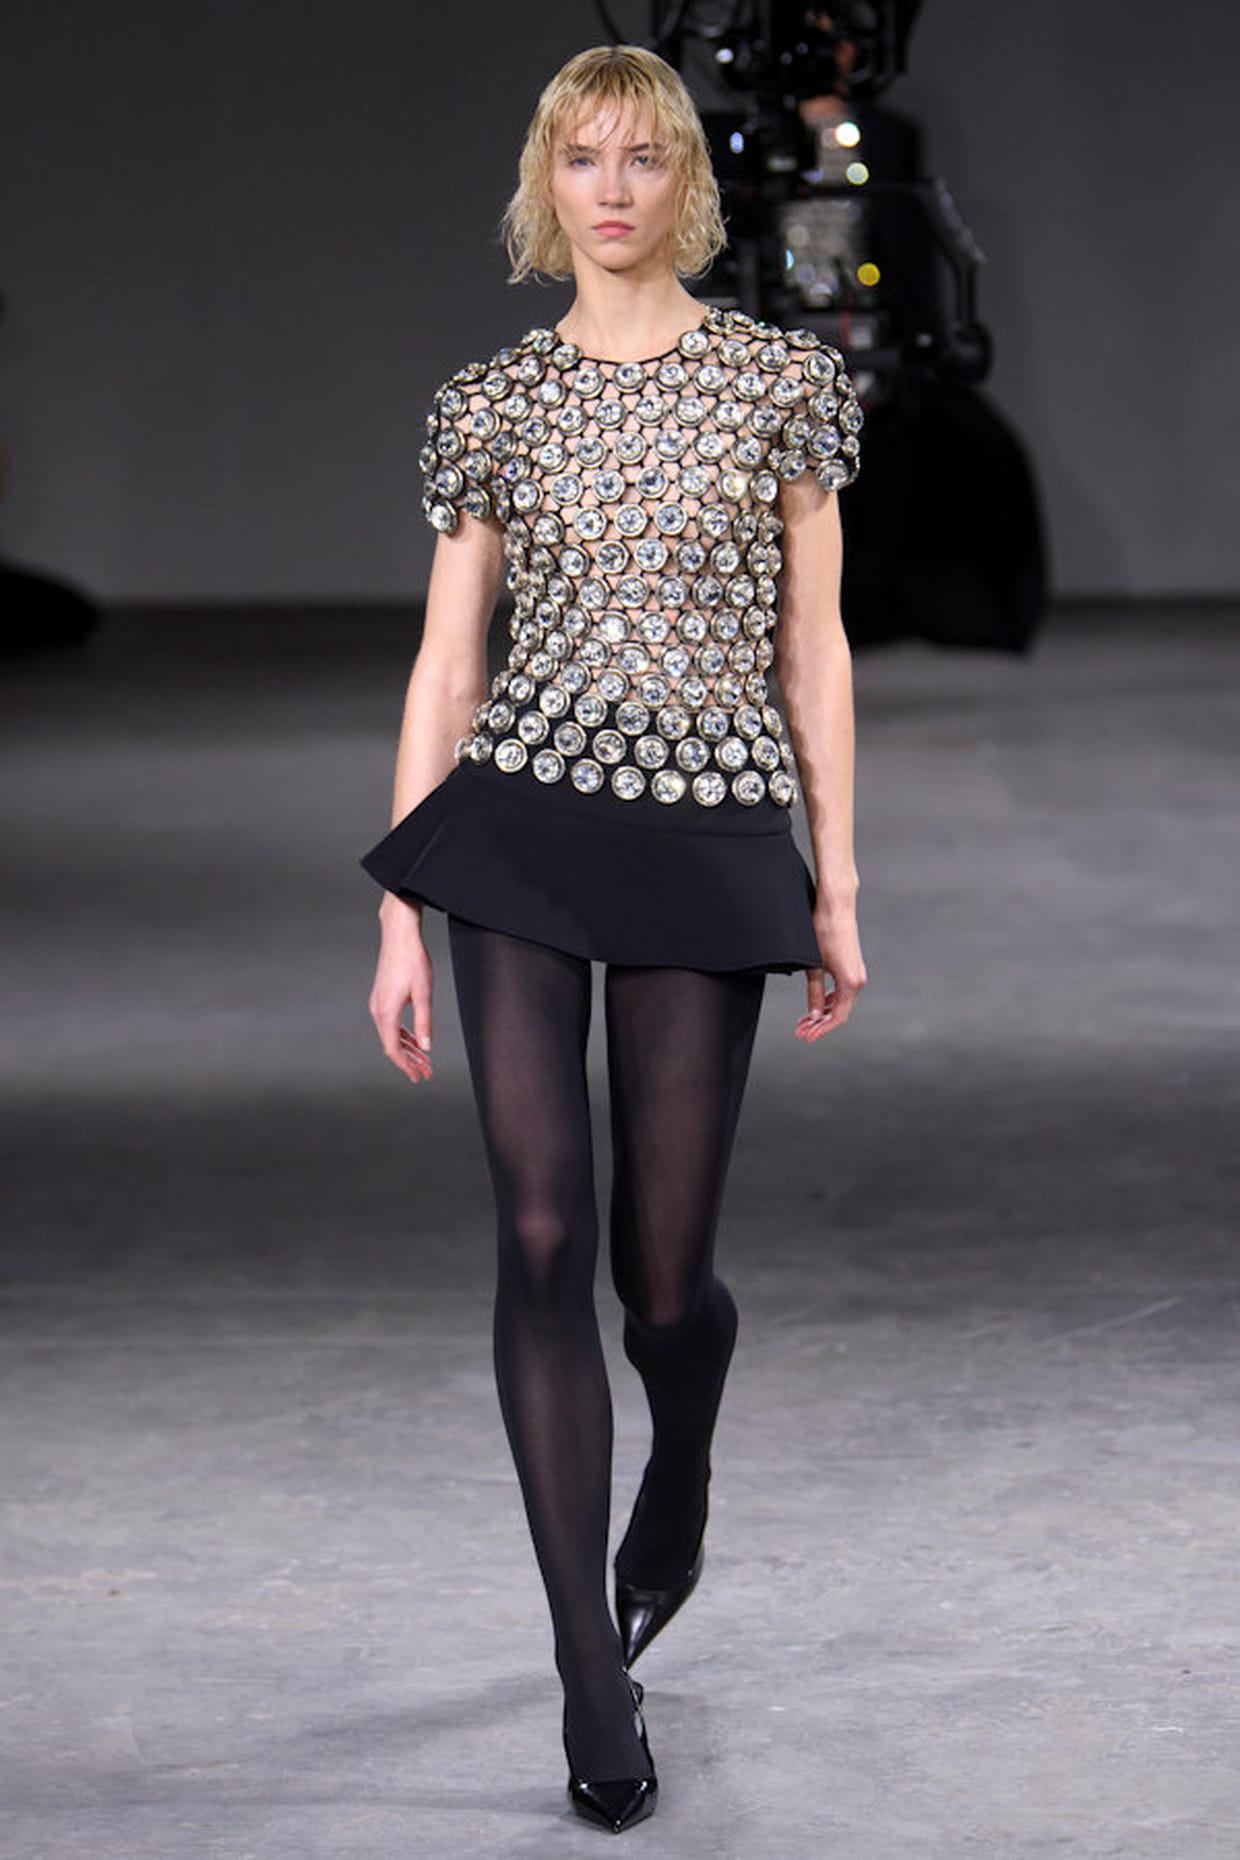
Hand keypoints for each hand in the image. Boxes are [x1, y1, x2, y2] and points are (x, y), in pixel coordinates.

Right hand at [368, 897, 433, 1082]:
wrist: (399, 936)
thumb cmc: (412, 961)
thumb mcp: (423, 994)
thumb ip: (424, 1023)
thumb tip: (426, 1048)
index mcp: (386, 1012)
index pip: (392, 1050)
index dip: (406, 1066)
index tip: (418, 1076)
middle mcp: (377, 1010)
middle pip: (391, 1045)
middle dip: (409, 1061)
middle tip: (425, 1073)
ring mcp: (378, 1003)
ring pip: (391, 1034)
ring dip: (407, 1048)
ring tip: (424, 1060)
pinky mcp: (382, 997)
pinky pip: (390, 1023)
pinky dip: (403, 1034)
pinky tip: (415, 1039)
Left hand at [797, 902, 866, 1042]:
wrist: (835, 907)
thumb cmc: (824, 931)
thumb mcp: (813, 965)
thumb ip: (814, 992)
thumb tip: (813, 1014)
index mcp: (850, 982)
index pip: (837, 1017)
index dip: (821, 1029)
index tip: (806, 1036)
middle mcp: (857, 980)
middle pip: (839, 1012)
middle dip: (819, 1023)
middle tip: (801, 1031)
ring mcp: (856, 973)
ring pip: (840, 1002)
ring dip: (823, 1012)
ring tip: (804, 1020)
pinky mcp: (852, 966)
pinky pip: (842, 991)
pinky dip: (829, 1000)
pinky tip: (816, 1004)